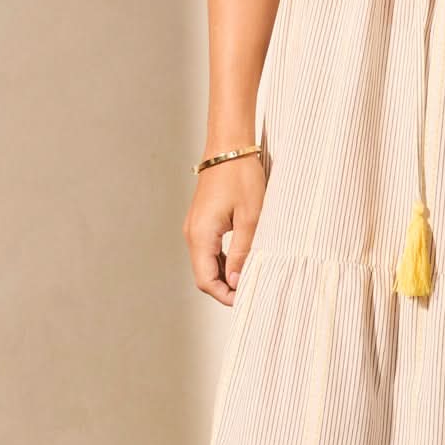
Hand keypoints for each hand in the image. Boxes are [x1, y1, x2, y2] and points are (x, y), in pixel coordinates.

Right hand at [183, 153, 265, 306]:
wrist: (230, 146)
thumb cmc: (241, 175)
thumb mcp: (250, 218)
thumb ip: (242, 252)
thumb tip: (235, 282)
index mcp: (201, 235)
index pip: (206, 281)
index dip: (225, 296)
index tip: (247, 298)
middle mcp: (193, 234)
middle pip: (204, 276)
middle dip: (226, 289)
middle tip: (252, 291)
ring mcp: (195, 228)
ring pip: (206, 265)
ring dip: (225, 276)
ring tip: (250, 278)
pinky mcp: (202, 222)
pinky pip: (209, 251)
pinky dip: (223, 263)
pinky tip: (241, 263)